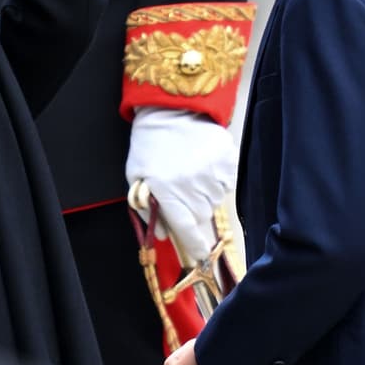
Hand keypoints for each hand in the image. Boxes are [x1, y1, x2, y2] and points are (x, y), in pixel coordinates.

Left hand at [126, 108, 237, 265]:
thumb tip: (163, 234)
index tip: (201, 255)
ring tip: (191, 173)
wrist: (171, 110)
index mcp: (167, 191)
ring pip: (215, 200)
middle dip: (193, 210)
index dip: (194, 244)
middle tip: (183, 191)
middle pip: (201, 215)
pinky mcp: (228, 162)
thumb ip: (147, 209)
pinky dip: (216, 179)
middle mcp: (192, 186)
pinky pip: (226, 184)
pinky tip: (203, 164)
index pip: (184, 227)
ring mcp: (213, 173)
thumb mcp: (136, 177)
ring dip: (205, 194)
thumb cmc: (149, 146)